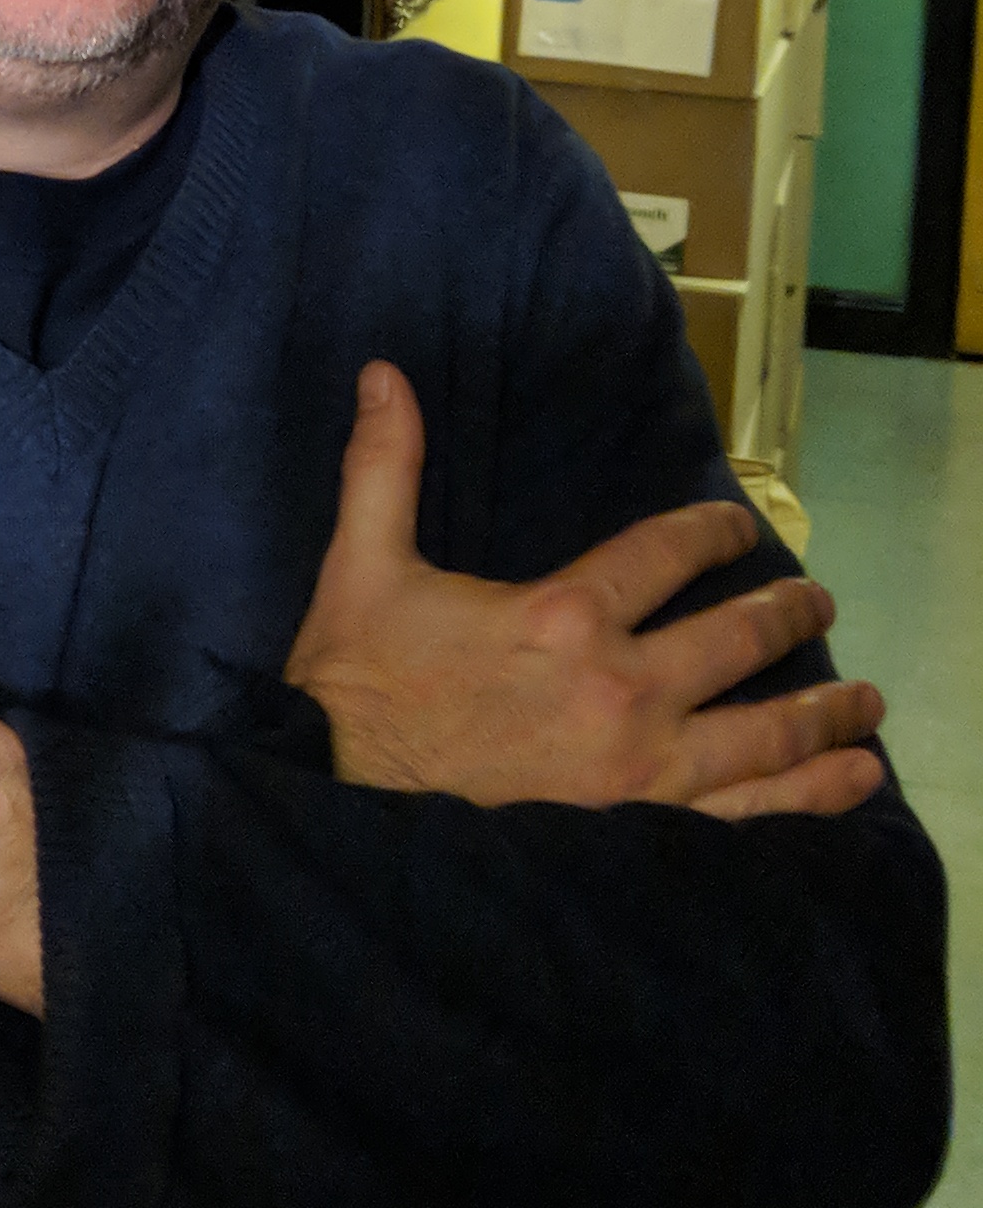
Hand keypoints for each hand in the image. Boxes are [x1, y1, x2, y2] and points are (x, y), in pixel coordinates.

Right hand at [285, 361, 885, 820]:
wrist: (340, 811)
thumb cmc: (353, 692)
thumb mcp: (363, 568)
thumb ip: (385, 467)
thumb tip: (384, 374)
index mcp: (563, 614)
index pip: (669, 554)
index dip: (715, 533)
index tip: (738, 530)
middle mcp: (623, 688)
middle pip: (740, 639)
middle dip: (790, 614)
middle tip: (818, 603)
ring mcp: (644, 770)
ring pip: (767, 732)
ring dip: (826, 712)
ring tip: (866, 702)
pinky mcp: (646, 834)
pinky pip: (752, 815)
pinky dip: (812, 798)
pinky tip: (852, 783)